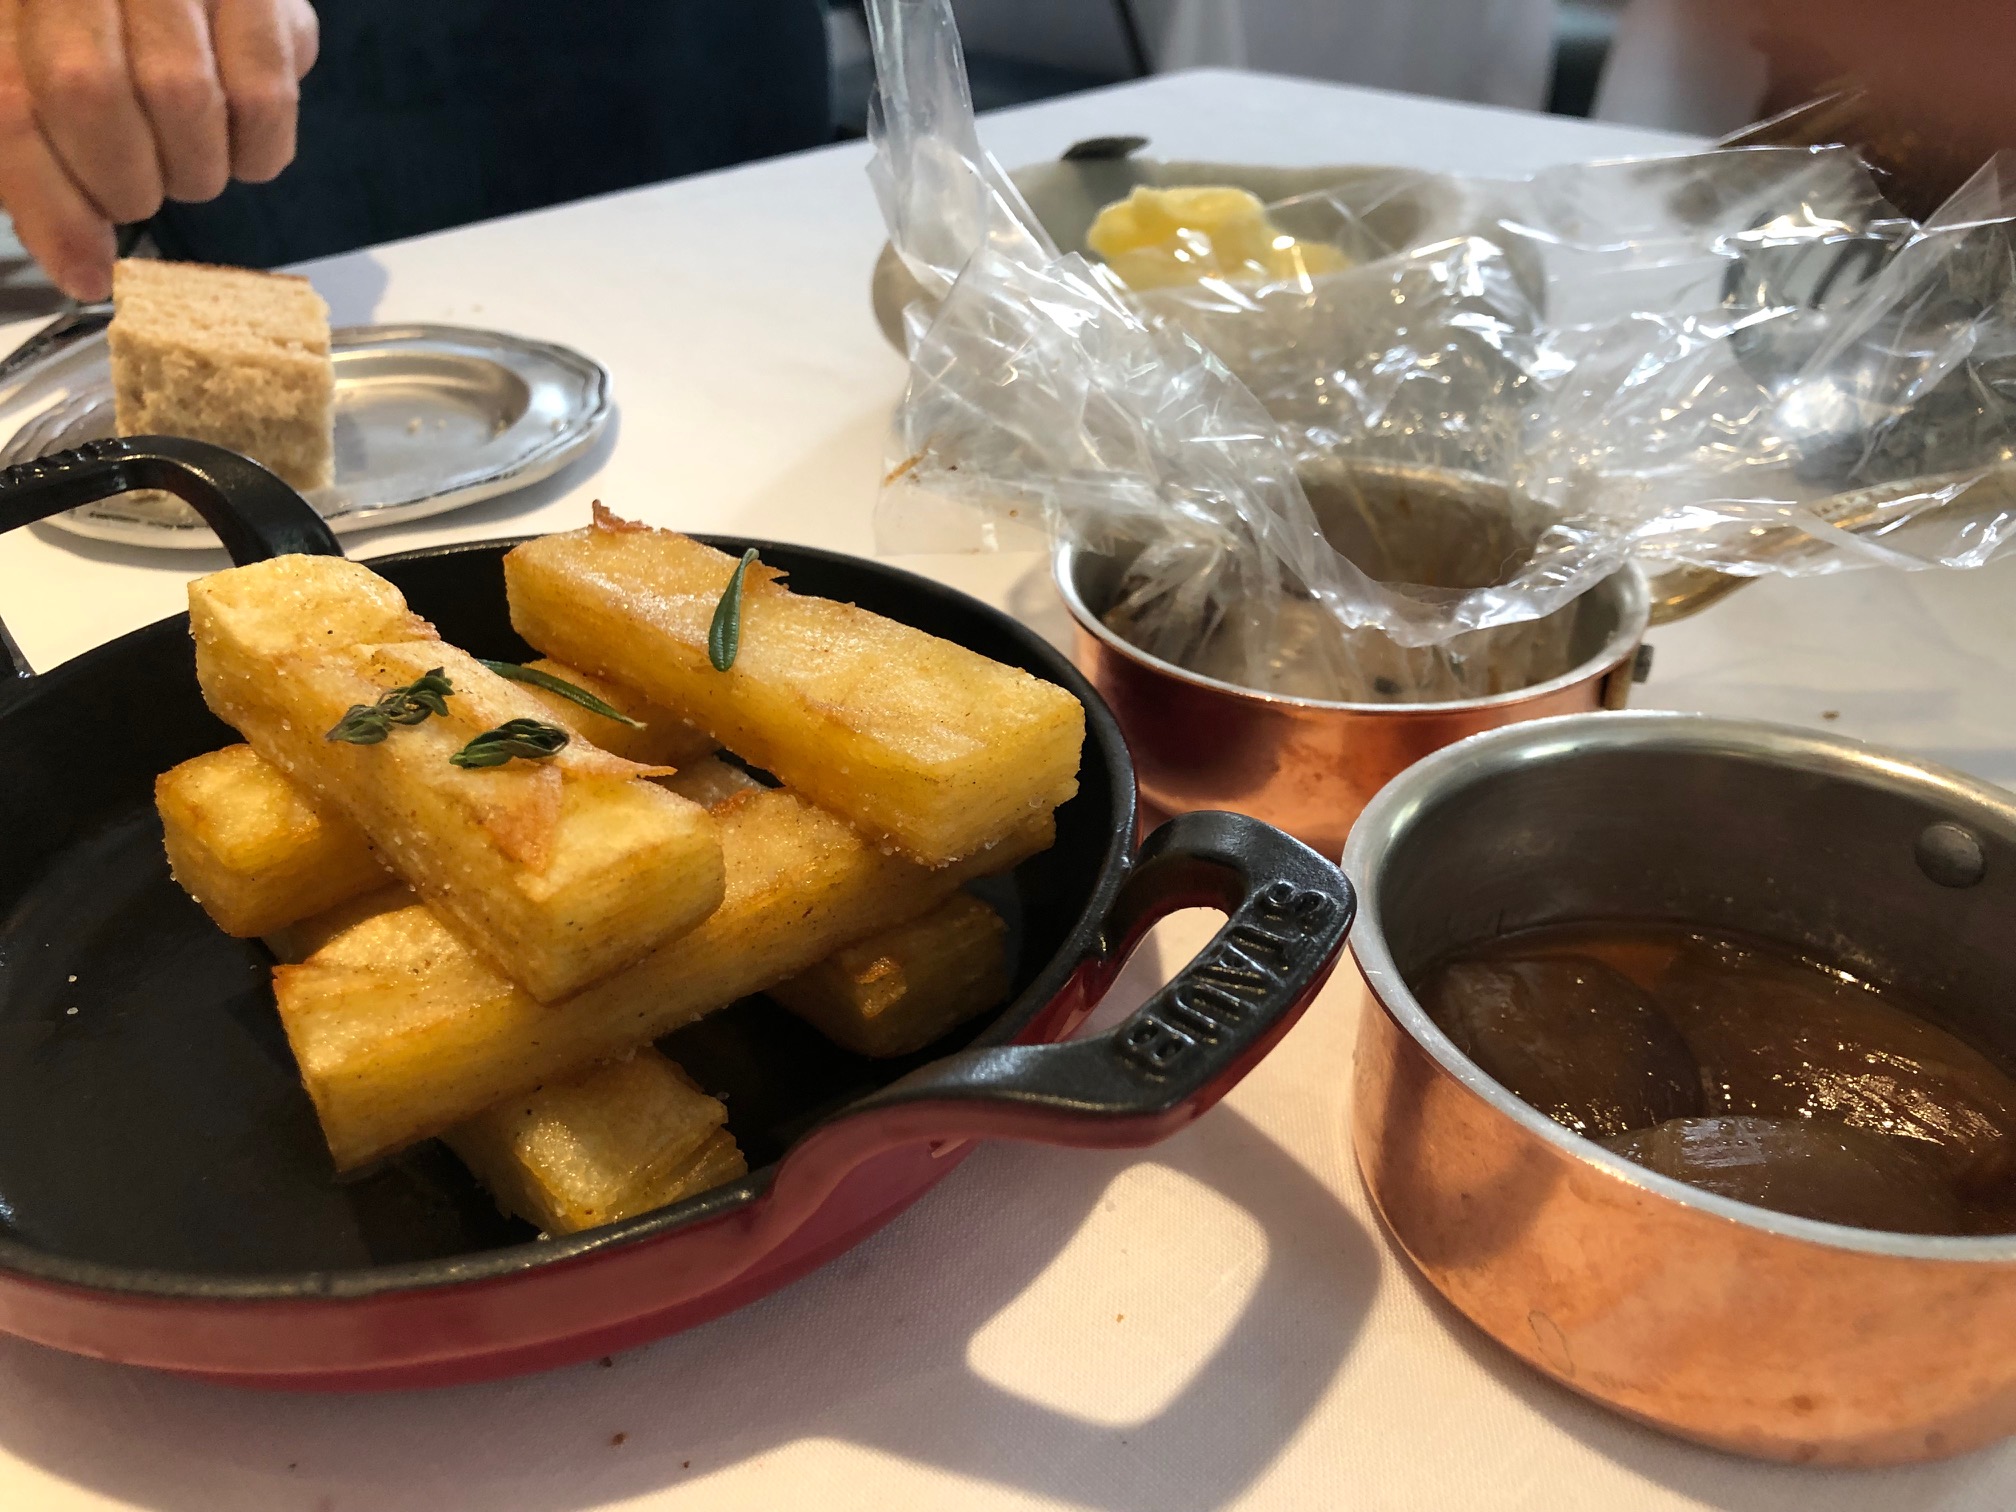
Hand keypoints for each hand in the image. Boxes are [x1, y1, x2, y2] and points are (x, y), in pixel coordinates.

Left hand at [0, 0, 317, 300]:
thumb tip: (82, 267)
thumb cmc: (99, 36)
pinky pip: (266, 97)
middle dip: (125, 180)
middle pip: (91, 94)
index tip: (87, 271)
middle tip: (139, 191)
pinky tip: (239, 138)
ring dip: (194, 168)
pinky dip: (258, 149)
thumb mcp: (39, 76)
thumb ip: (34, 155)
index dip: (51, 203)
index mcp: (18, 3)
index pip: (14, 104)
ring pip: (184, 99)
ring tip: (187, 157)